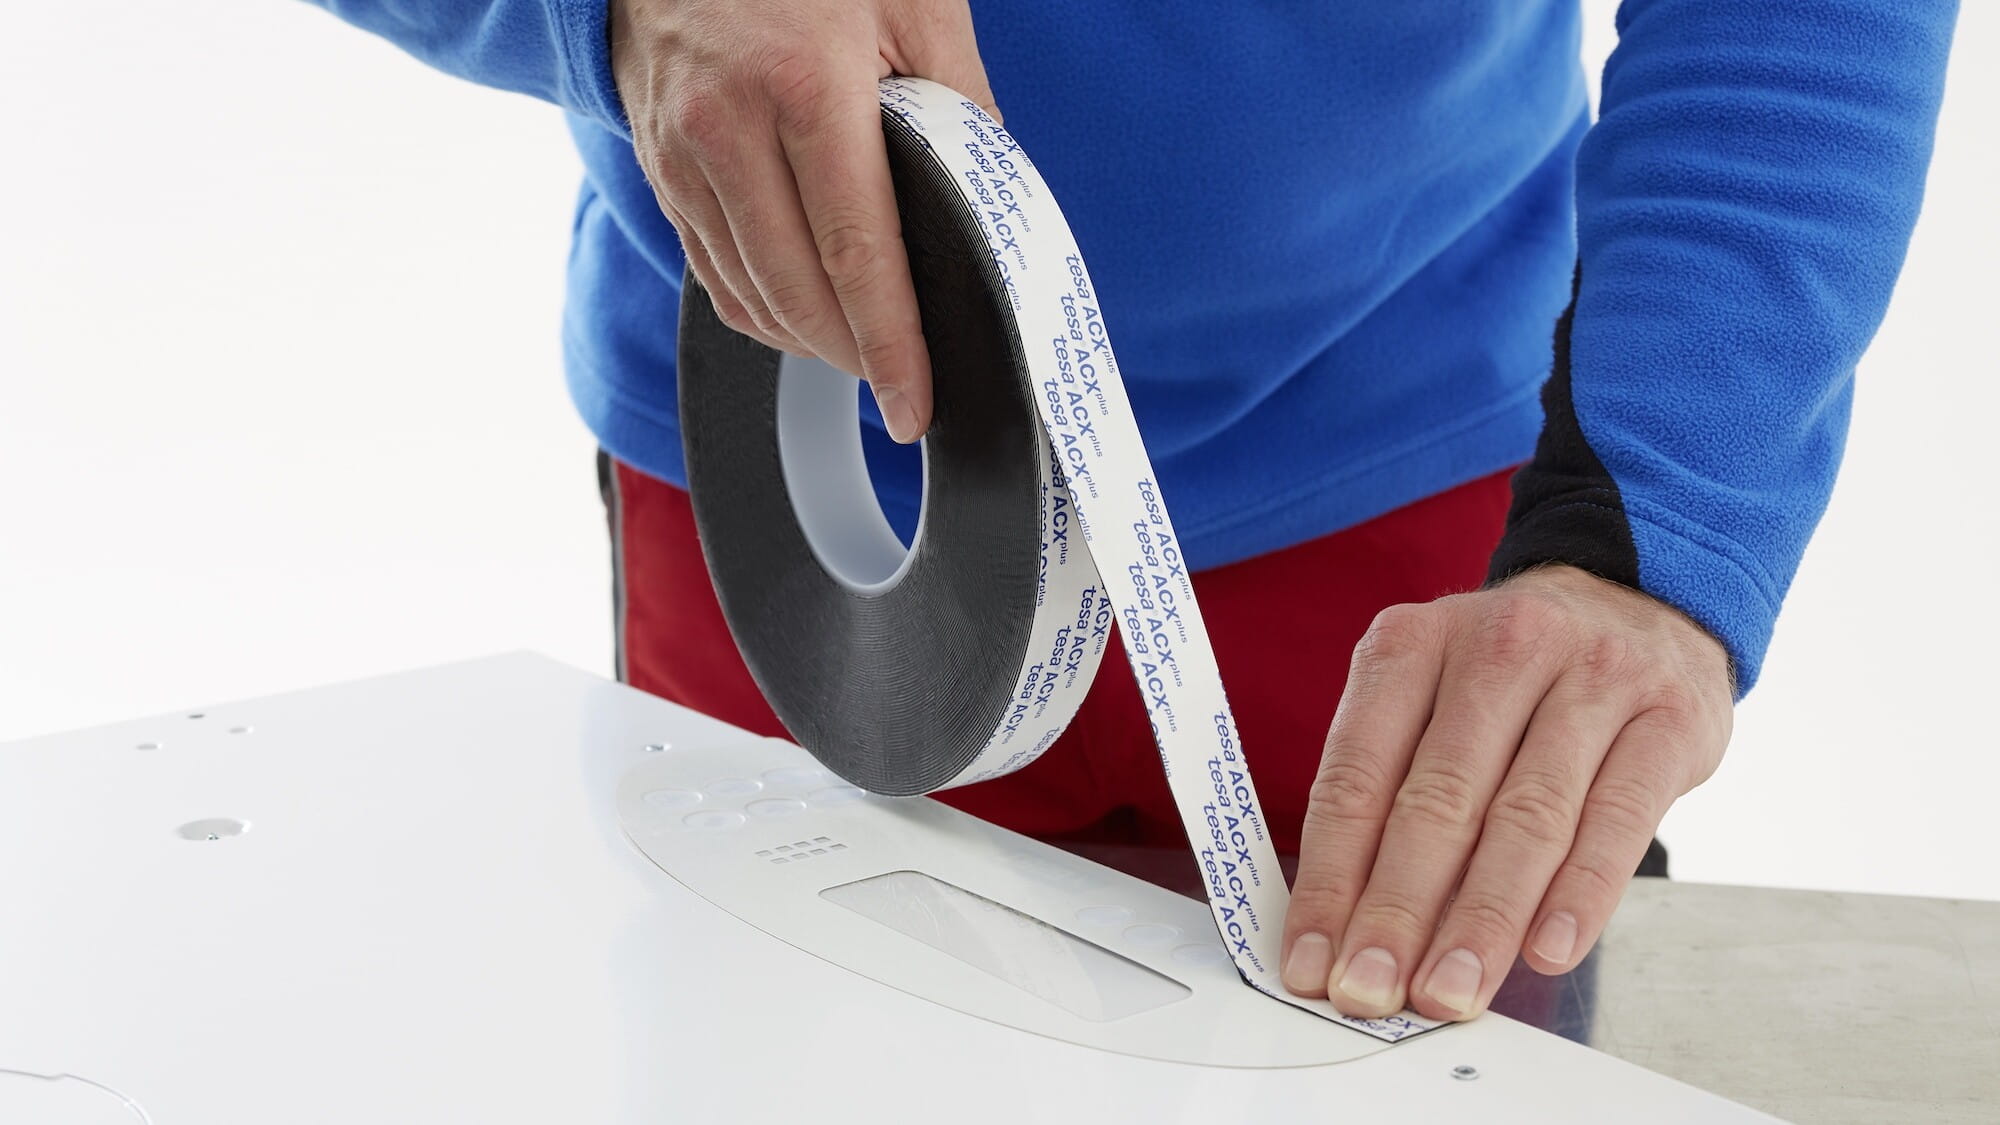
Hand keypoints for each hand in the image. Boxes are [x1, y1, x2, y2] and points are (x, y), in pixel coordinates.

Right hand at [610, 0, 1000, 441]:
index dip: (889, 345)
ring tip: (861, 347)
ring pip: (748, 296)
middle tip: (903, 379)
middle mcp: (727, 128)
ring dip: (809, 340)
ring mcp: (681, 153)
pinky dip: (763, 308)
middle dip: (855, 357)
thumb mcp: (913, 0)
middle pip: (797, 295)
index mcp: (805, 88)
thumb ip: (961, 102)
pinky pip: (712, 272)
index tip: (913, 403)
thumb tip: (992, 195)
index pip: (856, 255)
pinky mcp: (658, 167)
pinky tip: (805, 309)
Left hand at [1280, 564, 1732, 1020]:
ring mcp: (1591, 678)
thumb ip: (1391, 789)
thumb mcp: (1433, 694)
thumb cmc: (1515, 676)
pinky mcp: (1668, 719)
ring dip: (1482, 920)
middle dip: (1398, 912)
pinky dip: (1579, 894)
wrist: (1642, 599)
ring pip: (1526, 818)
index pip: (1357, 777)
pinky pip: (1617, 819)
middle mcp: (1499, 650)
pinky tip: (1547, 949)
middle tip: (1372, 991)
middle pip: (1438, 802)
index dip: (1331, 879)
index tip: (1313, 960)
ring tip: (1451, 990)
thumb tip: (1347, 923)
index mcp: (1412, 644)